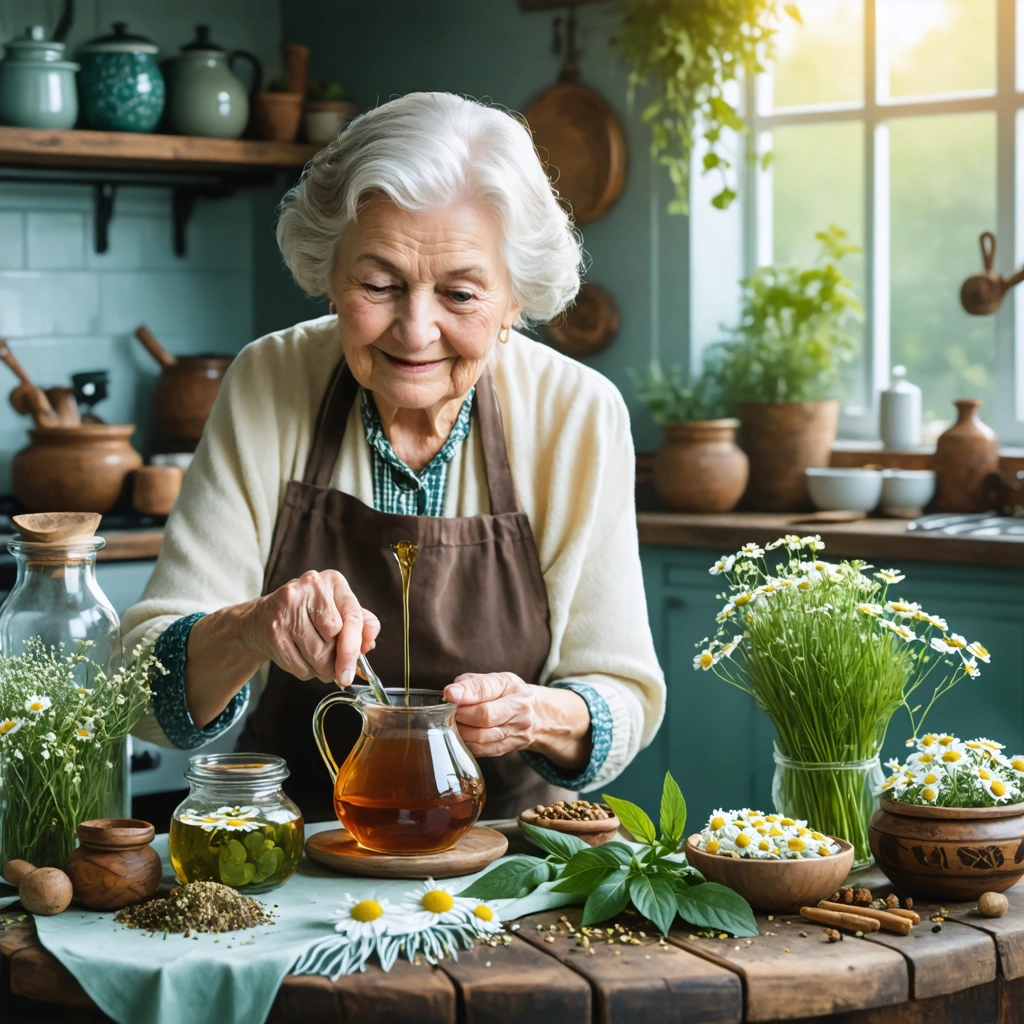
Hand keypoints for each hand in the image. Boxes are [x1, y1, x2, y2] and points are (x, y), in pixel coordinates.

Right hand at [239, 569, 380, 684]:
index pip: (352, 617)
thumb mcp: (338, 610)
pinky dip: (304, 671)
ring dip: (321, 669)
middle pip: (334, 638)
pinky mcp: (273, 630)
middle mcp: (310, 588)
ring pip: (317, 655)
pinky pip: (298, 665)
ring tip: (317, 663)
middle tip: (334, 666)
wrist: (261, 618)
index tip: (353, 672)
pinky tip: (300, 659)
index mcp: (333, 581)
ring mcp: (288, 608)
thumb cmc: (308, 614)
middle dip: (336, 659)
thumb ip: (361, 623)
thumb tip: (368, 644)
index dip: (355, 648)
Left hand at [443, 672, 537, 756]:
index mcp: (512, 686)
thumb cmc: (508, 694)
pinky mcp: (509, 748)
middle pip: (485, 716)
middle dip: (460, 715)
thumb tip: (451, 694)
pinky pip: (481, 750)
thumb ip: (472, 684)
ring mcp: (517, 732)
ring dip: (460, 732)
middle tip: (447, 712)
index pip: (487, 689)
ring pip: (481, 737)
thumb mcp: (494, 680)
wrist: (536, 716)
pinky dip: (466, 744)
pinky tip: (459, 737)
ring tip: (450, 724)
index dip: (466, 692)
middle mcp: (519, 709)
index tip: (449, 694)